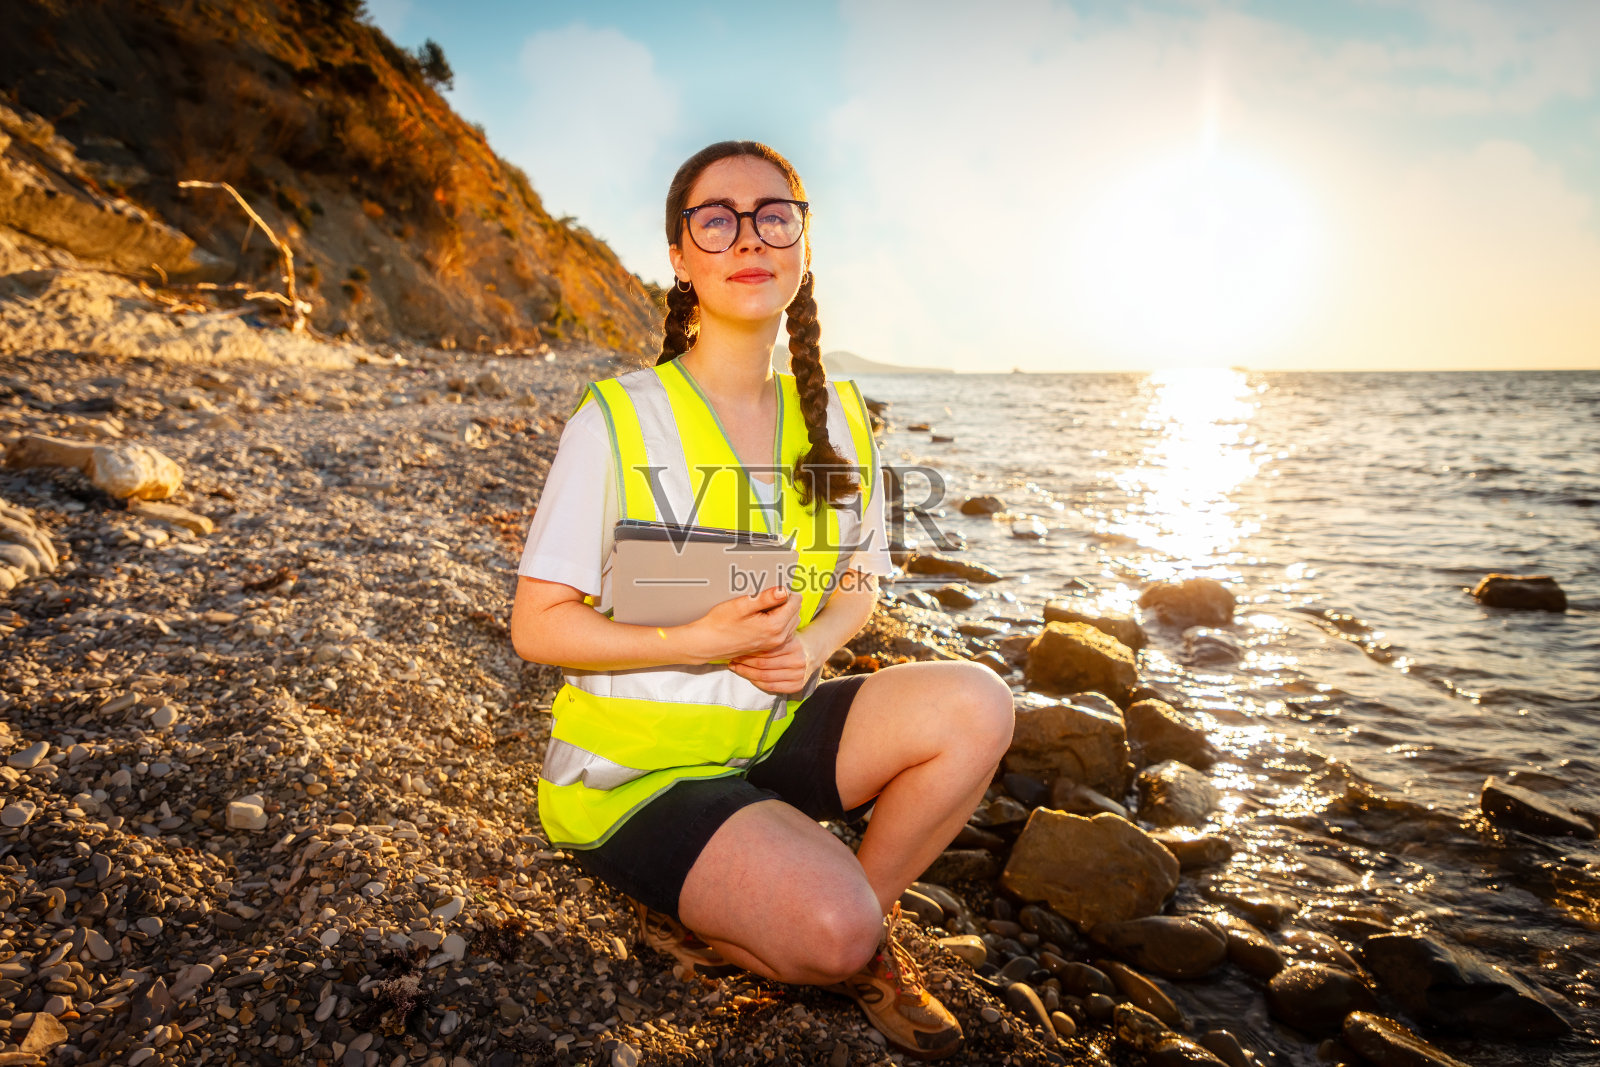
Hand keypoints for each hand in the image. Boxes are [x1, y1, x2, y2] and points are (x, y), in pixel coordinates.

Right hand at [679, 585, 799, 664]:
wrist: (707, 643)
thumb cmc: (719, 625)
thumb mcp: (741, 606)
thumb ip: (765, 598)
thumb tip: (783, 590)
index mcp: (774, 627)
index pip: (795, 603)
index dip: (787, 591)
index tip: (775, 588)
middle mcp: (778, 638)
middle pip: (795, 612)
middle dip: (786, 602)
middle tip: (768, 596)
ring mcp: (773, 644)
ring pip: (791, 622)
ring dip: (783, 612)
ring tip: (764, 607)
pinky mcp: (768, 647)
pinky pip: (783, 631)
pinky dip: (779, 622)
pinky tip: (763, 617)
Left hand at [729, 631, 818, 695]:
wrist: (812, 651)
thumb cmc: (792, 640)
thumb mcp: (784, 632)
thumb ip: (770, 633)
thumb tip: (743, 633)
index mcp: (794, 646)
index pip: (765, 652)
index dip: (748, 651)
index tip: (736, 648)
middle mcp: (798, 662)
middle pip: (763, 665)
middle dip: (744, 662)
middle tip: (732, 658)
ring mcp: (798, 676)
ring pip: (765, 677)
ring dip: (746, 673)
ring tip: (735, 667)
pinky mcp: (797, 686)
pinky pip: (771, 687)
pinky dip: (756, 682)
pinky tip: (748, 676)